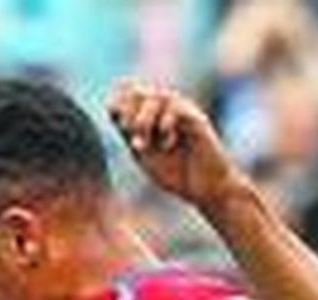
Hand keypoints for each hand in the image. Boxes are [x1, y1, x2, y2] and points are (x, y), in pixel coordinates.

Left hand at [105, 83, 249, 215]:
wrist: (204, 188)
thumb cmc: (176, 173)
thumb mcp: (144, 156)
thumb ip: (129, 134)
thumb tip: (112, 110)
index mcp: (151, 116)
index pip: (129, 95)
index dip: (118, 104)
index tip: (116, 123)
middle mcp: (166, 108)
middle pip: (141, 92)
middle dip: (130, 113)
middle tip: (129, 134)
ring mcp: (182, 112)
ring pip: (158, 97)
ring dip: (144, 120)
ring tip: (143, 144)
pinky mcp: (196, 119)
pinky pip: (177, 109)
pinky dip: (166, 125)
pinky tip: (167, 145)